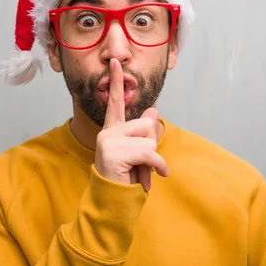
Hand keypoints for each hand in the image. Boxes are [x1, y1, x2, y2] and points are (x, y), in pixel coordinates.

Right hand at [94, 58, 169, 190]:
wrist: (115, 203)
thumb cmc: (126, 179)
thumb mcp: (140, 154)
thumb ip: (145, 134)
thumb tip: (154, 111)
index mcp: (112, 131)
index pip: (114, 102)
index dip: (115, 82)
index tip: (115, 62)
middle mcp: (107, 133)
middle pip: (145, 125)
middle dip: (151, 146)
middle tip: (142, 166)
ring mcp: (108, 142)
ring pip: (148, 140)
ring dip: (153, 160)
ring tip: (141, 173)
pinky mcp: (113, 153)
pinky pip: (148, 153)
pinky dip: (158, 166)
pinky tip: (156, 176)